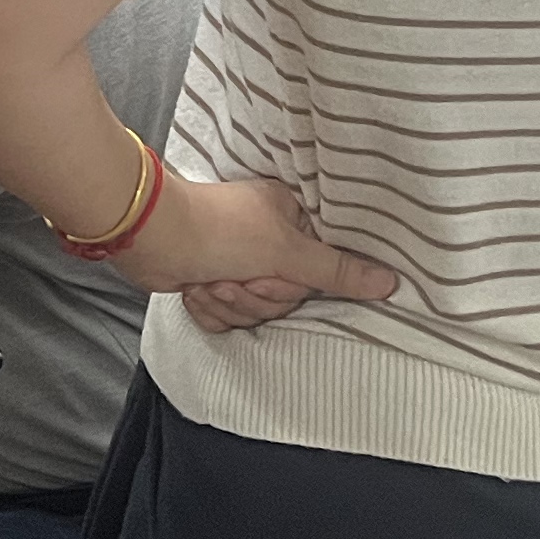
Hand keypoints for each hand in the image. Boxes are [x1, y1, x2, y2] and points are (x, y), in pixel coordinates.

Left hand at [106, 169, 396, 327]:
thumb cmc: (219, 230)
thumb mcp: (286, 250)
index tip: (276, 270)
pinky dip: (209, 308)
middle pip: (287, 298)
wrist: (149, 237)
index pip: (319, 271)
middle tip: (237, 274)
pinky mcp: (210, 282)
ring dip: (230, 302)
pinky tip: (195, 287)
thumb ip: (337, 270)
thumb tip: (390, 281)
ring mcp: (237, 262)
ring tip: (212, 278)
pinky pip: (226, 319)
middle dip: (257, 295)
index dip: (295, 281)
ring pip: (255, 312)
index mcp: (290, 219)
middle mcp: (267, 239)